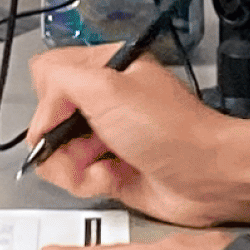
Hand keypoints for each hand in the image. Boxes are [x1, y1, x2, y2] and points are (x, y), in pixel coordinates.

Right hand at [23, 43, 236, 227]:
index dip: (48, 102)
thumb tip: (41, 105)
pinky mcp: (109, 168)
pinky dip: (89, 182)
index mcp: (105, 68)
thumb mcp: (108, 89)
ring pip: (57, 153)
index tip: (60, 119)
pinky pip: (76, 177)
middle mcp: (104, 100)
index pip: (49, 75)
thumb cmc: (174, 130)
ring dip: (73, 166)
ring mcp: (106, 136)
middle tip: (81, 145)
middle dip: (58, 141)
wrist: (207, 178)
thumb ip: (61, 79)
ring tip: (101, 165)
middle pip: (48, 119)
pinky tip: (112, 177)